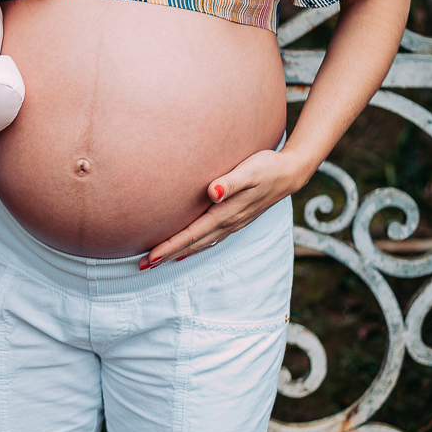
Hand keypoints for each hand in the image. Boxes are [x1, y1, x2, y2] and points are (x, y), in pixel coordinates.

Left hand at [140, 148, 306, 268]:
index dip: (170, 246)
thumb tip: (213, 192)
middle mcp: (228, 223)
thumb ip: (230, 181)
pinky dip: (194, 248)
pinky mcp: (235, 219)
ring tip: (156, 262)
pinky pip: (210, 239)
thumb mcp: (249, 170)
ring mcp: (232, 224)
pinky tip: (186, 252)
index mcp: (226, 213)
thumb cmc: (266, 166)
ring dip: (178, 254)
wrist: (291, 172)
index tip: (150, 256)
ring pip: (200, 244)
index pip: (192, 234)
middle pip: (192, 244)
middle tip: (141, 265)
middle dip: (166, 256)